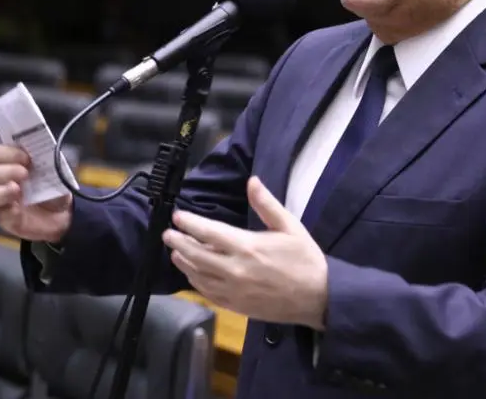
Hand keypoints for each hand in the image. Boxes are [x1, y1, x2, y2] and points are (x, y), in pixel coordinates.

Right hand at [0, 144, 73, 242]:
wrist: (63, 214)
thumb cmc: (54, 189)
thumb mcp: (57, 172)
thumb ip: (50, 161)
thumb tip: (47, 150)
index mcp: (11, 165)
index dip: (8, 152)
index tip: (26, 156)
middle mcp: (2, 182)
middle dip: (8, 170)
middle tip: (25, 173)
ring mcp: (2, 201)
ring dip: (5, 189)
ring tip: (18, 189)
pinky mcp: (6, 219)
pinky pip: (1, 214)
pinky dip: (9, 210)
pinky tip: (17, 209)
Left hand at [163, 176, 327, 328]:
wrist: (317, 297)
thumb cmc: (305, 259)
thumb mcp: (290, 226)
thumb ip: (267, 204)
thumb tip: (252, 181)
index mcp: (247, 247)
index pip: (209, 232)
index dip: (190, 223)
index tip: (178, 216)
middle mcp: (235, 269)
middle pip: (196, 254)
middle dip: (179, 242)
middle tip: (168, 233)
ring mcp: (233, 290)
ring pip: (198, 275)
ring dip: (183, 262)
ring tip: (175, 252)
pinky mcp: (235, 305)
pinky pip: (207, 293)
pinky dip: (196, 282)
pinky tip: (192, 274)